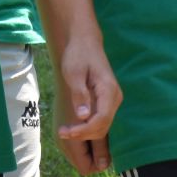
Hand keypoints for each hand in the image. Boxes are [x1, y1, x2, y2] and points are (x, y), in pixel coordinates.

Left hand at [53, 35, 119, 173]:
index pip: (101, 119)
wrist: (85, 42)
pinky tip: (73, 125)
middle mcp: (115, 98)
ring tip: (64, 131)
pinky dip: (87, 126)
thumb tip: (83, 117)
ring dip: (85, 132)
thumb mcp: (73, 72)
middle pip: (103, 125)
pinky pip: (100, 119)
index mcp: (109, 90)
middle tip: (62, 132)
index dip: (85, 130)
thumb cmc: (78, 55)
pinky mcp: (107, 101)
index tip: (67, 132)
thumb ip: (79, 94)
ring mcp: (112, 100)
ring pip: (102, 125)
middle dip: (84, 134)